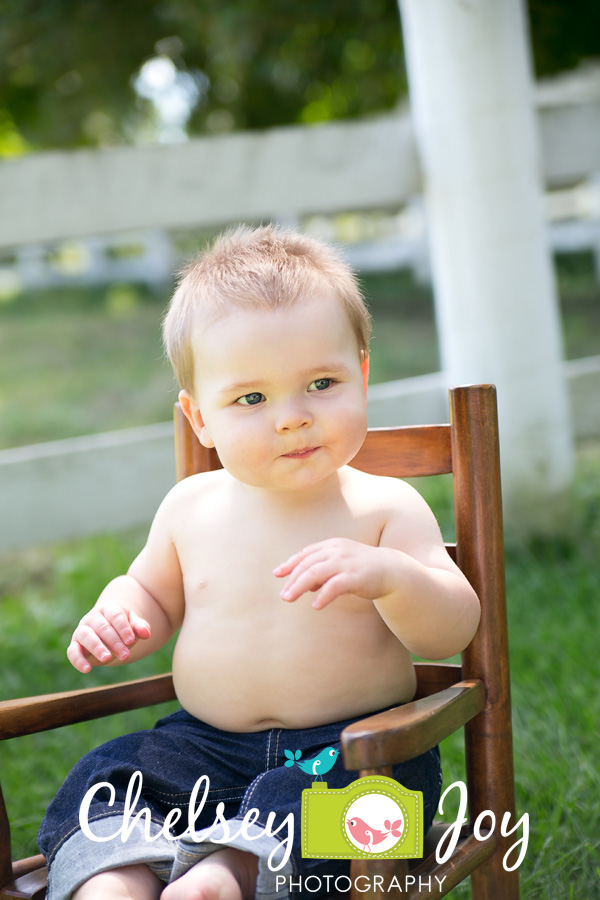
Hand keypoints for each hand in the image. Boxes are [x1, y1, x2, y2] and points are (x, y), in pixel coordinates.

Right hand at [67, 603, 150, 672]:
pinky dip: (78, 660)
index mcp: (109, 609)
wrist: (107, 629)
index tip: (131, 641)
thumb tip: (146, 634)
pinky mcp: (75, 644)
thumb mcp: (133, 624)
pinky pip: (72, 651)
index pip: (116, 616)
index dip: (123, 628)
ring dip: (97, 648)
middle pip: (103, 627)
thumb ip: (140, 627)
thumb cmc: (122, 627)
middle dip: (115, 642)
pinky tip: (87, 669)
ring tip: (108, 659)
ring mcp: (82, 630)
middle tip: (125, 656)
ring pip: (87, 636)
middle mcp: (93, 617)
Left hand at [273, 538, 394, 609]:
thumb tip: (305, 586)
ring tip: (289, 599)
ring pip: (315, 573)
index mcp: (331, 546)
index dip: (290, 563)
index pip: (306, 554)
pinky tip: (315, 605)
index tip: (277, 574)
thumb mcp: (340, 564)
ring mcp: (346, 563)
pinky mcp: (355, 577)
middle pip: (307, 564)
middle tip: (283, 595)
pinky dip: (323, 595)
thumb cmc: (362, 568)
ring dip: (299, 586)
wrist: (391, 569)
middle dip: (292, 579)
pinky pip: (335, 586)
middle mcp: (336, 551)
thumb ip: (323, 571)